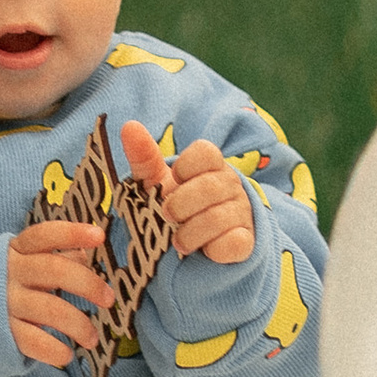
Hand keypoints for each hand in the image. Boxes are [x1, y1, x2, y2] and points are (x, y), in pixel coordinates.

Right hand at [8, 219, 109, 367]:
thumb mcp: (19, 262)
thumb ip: (51, 256)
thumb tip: (84, 253)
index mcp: (16, 250)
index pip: (45, 235)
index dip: (72, 233)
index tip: (99, 236)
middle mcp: (11, 273)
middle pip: (55, 271)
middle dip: (88, 284)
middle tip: (109, 299)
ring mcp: (5, 303)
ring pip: (52, 310)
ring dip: (79, 325)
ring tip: (92, 338)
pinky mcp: (2, 332)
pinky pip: (34, 342)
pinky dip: (55, 350)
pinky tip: (66, 354)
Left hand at [121, 122, 256, 267]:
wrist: (197, 245)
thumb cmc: (177, 205)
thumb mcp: (157, 182)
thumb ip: (144, 157)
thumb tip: (129, 126)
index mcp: (211, 165)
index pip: (206, 152)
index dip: (185, 167)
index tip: (174, 180)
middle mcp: (230, 184)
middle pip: (210, 187)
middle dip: (180, 204)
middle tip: (167, 215)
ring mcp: (241, 212)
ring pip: (218, 218)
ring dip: (189, 233)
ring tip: (178, 241)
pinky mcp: (247, 241)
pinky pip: (235, 242)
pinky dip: (213, 249)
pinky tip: (203, 251)